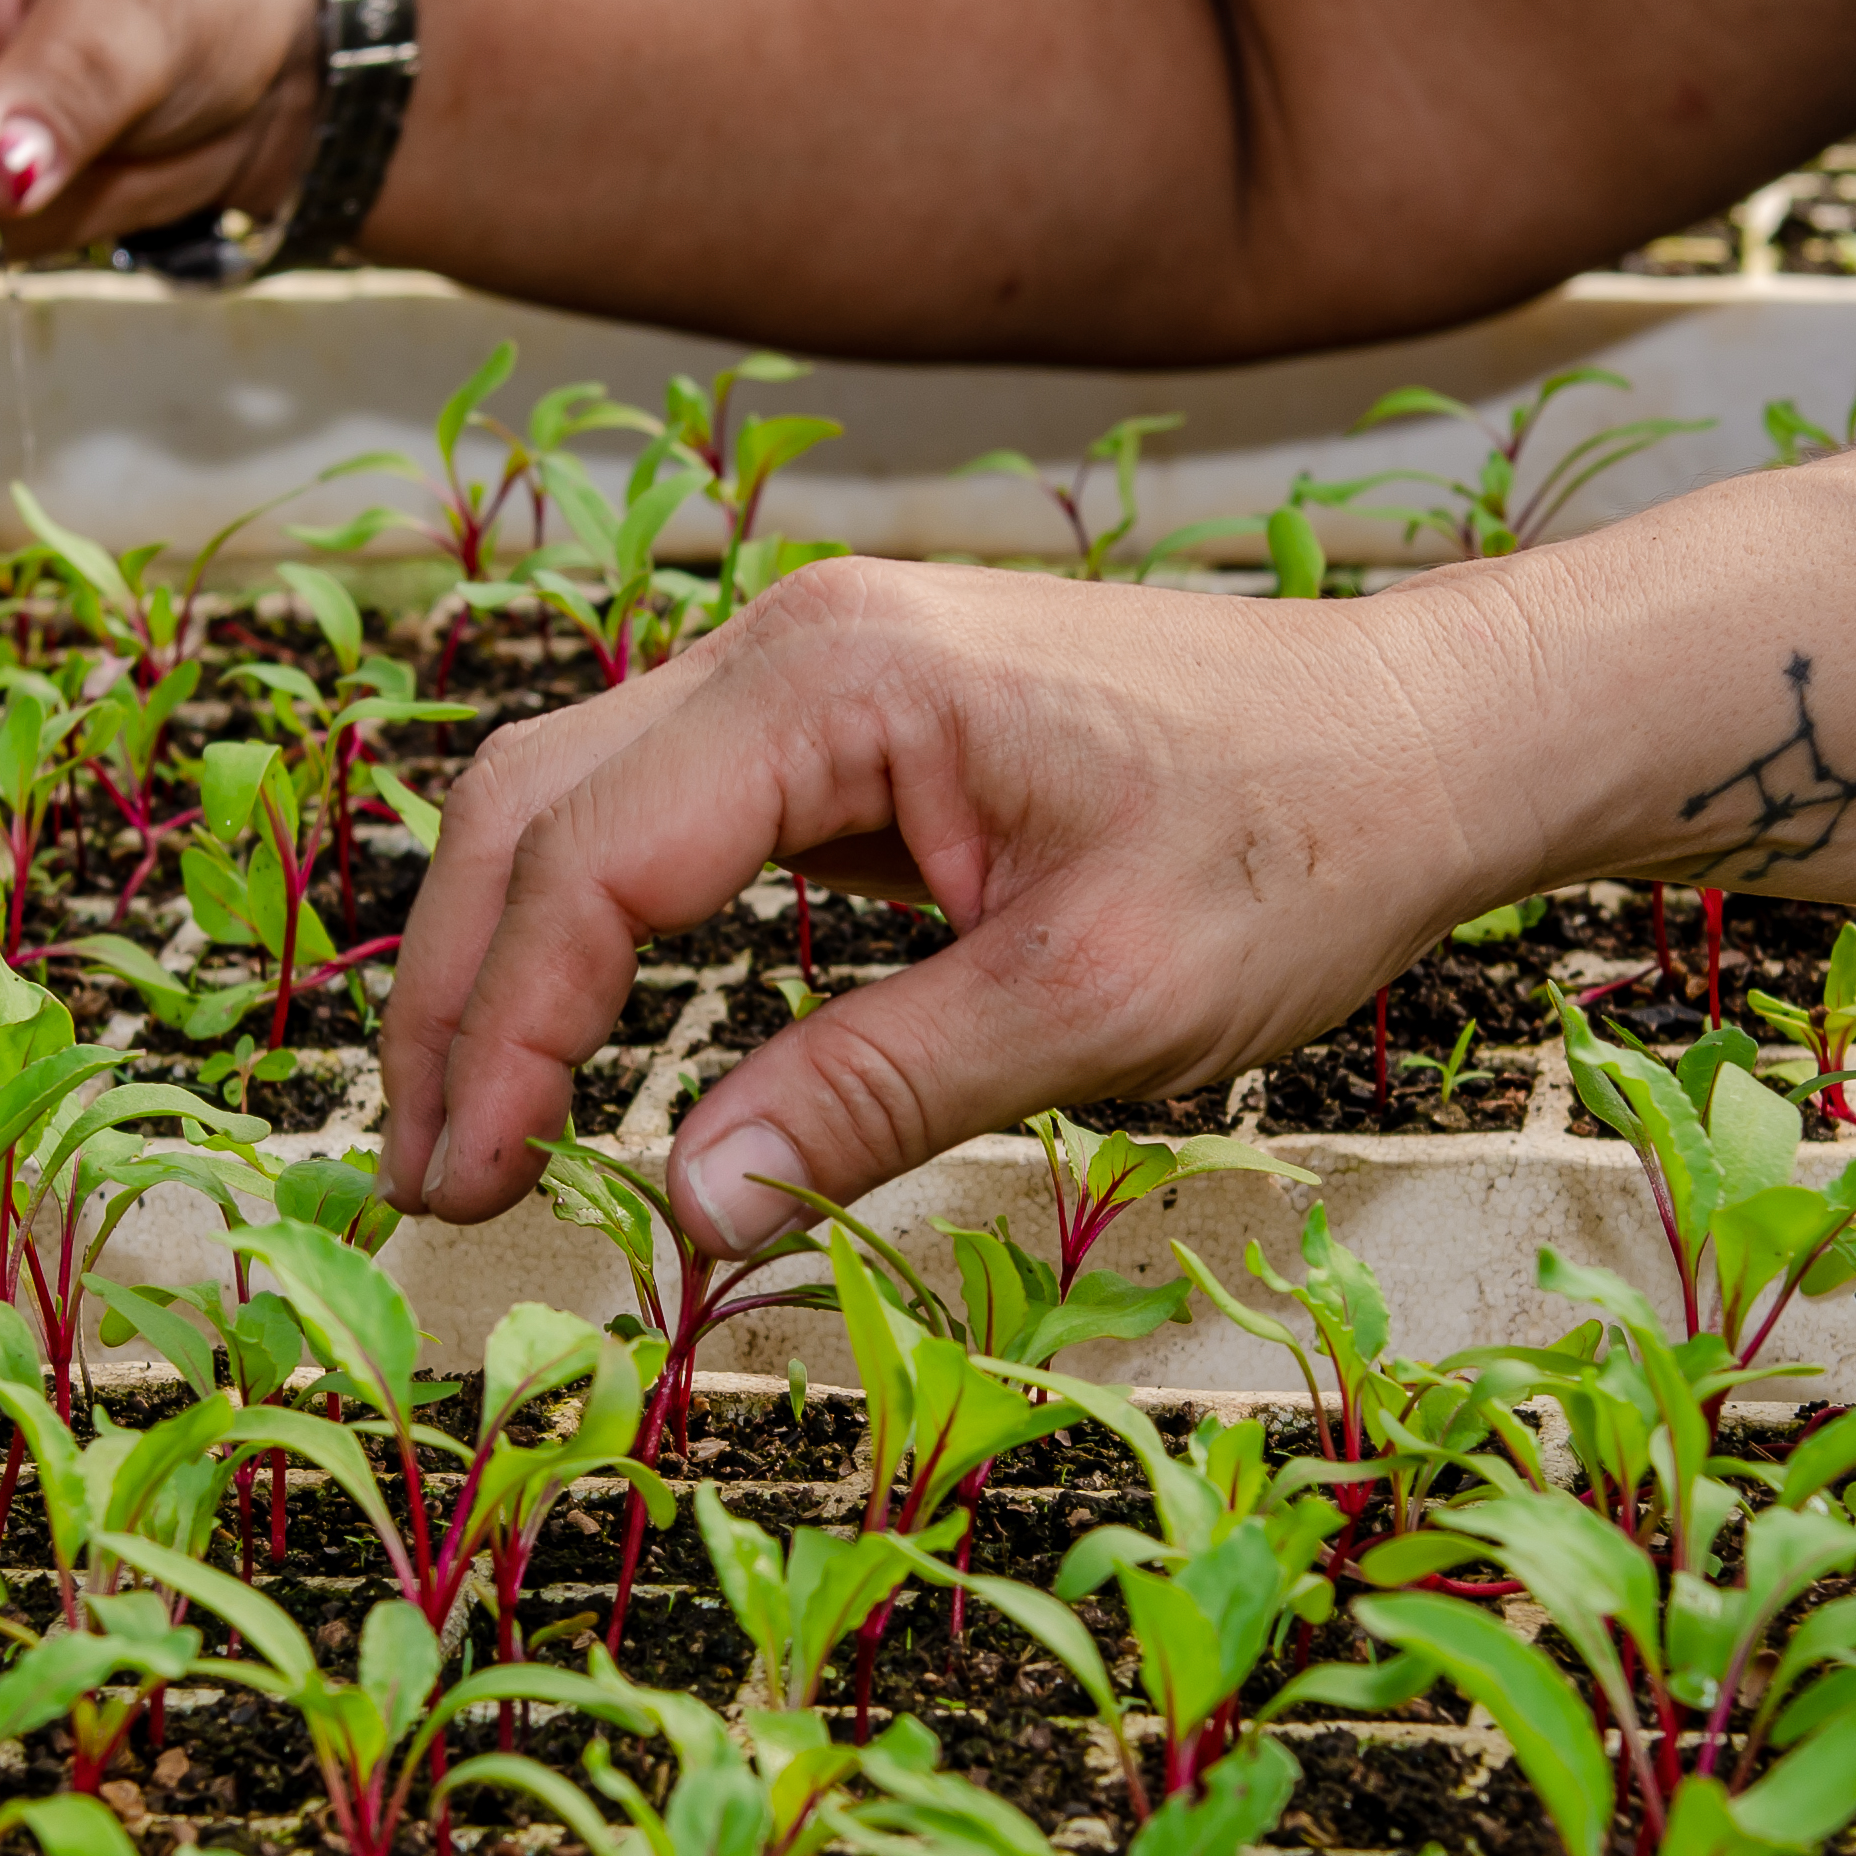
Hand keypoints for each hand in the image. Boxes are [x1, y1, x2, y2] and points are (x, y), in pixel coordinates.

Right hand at [374, 558, 1535, 1250]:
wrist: (1432, 736)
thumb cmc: (1299, 843)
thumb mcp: (1093, 1004)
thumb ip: (877, 1097)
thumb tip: (687, 1211)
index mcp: (835, 679)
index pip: (588, 862)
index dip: (506, 1039)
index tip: (470, 1189)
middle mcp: (794, 644)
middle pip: (532, 810)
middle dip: (456, 1002)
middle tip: (424, 1186)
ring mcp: (815, 675)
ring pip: (577, 808)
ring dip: (509, 968)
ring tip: (471, 1137)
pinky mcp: (849, 730)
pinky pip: (664, 822)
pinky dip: (596, 936)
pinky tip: (584, 1051)